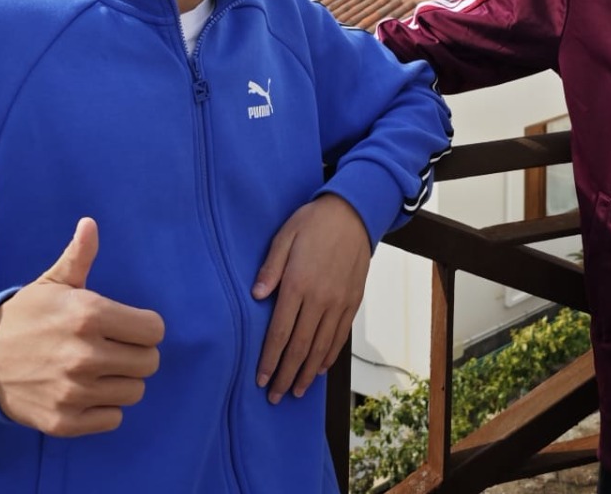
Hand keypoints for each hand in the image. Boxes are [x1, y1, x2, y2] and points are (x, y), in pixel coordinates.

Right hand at [0, 218, 164, 435]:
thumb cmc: (25, 316)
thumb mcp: (52, 283)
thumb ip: (79, 255)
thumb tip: (90, 223)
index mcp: (87, 315)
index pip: (154, 330)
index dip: (145, 327)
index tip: (129, 326)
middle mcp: (84, 355)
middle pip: (149, 362)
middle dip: (137, 354)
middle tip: (115, 348)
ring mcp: (74, 391)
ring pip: (134, 392)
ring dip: (122, 381)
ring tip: (100, 369)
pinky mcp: (64, 421)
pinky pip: (113, 419)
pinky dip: (105, 407)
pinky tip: (87, 391)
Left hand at [252, 194, 369, 403]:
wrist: (354, 213)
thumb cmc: (314, 221)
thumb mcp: (285, 235)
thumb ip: (270, 268)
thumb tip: (256, 296)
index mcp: (298, 283)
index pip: (281, 332)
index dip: (270, 359)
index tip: (260, 379)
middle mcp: (320, 298)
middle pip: (300, 346)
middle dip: (285, 374)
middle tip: (274, 397)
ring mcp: (339, 302)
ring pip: (321, 347)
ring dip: (307, 372)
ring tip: (295, 391)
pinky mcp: (353, 302)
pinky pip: (340, 336)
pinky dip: (328, 356)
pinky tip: (319, 369)